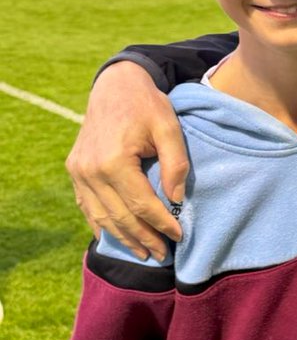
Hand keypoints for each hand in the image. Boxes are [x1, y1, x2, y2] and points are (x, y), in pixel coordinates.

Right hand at [66, 61, 187, 259]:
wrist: (115, 85)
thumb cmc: (146, 105)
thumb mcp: (169, 127)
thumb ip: (176, 164)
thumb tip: (177, 200)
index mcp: (115, 161)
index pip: (141, 205)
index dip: (161, 224)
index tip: (179, 236)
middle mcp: (91, 171)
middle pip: (120, 217)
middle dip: (144, 238)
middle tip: (163, 254)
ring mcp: (79, 172)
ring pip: (102, 217)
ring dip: (123, 238)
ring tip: (143, 253)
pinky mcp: (74, 170)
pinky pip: (87, 206)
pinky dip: (101, 224)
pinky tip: (115, 238)